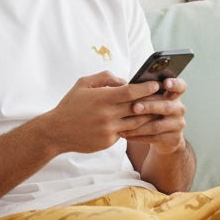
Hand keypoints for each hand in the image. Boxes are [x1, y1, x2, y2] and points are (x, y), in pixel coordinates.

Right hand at [41, 71, 162, 154]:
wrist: (56, 131)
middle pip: (138, 107)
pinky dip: (134, 128)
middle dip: (152, 101)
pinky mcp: (108, 142)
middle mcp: (107, 114)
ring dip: (147, 117)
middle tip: (163, 97)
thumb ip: (104, 78)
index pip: (131, 92)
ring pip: (136, 123)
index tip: (156, 84)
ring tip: (157, 110)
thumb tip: (124, 80)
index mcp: (102, 98)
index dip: (146, 88)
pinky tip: (141, 123)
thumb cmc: (70, 105)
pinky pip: (126, 133)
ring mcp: (109, 130)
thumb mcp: (83, 83)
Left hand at [123, 76, 187, 154]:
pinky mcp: (173, 139)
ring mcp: (177, 125)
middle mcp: (179, 109)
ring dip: (139, 126)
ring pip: (157, 126)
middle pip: (165, 106)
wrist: (165, 137)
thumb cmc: (153, 112)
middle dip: (149, 106)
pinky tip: (125, 134)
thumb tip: (127, 87)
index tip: (166, 83)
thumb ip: (146, 93)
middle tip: (134, 107)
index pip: (180, 86)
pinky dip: (137, 137)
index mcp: (174, 95)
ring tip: (124, 126)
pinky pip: (153, 138)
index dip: (175, 84)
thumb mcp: (154, 101)